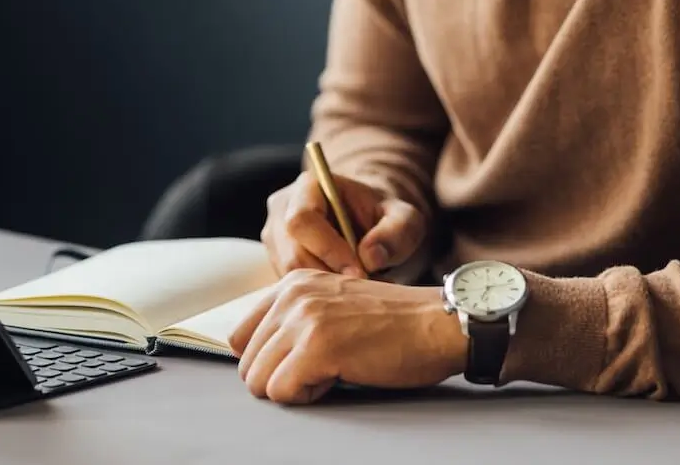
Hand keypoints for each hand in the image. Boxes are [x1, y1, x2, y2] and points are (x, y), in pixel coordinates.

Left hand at [229, 271, 465, 403]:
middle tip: (324, 368)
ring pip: (258, 381)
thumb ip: (296, 318)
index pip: (241, 336)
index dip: (269, 360)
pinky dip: (308, 397)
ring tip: (332, 371)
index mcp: (294, 282)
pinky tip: (339, 377)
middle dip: (280, 377)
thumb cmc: (395, 324)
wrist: (439, 323)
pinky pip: (282, 392)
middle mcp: (293, 295)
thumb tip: (255, 358)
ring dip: (294, 388)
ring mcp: (304, 319)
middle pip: (247, 362)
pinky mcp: (318, 347)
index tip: (303, 360)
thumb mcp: (334, 305)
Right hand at [262, 169, 426, 278]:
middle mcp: (282, 210)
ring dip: (324, 291)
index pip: (302, 220)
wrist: (367, 223)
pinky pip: (290, 289)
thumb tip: (370, 257)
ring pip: (289, 276)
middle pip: (292, 254)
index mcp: (308, 186)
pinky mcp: (277, 263)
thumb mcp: (404, 219)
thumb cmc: (384, 217)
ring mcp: (275, 238)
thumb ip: (396, 232)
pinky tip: (344, 294)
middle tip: (364, 289)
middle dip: (329, 276)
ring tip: (359, 291)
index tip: (361, 272)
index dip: (328, 249)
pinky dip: (318, 297)